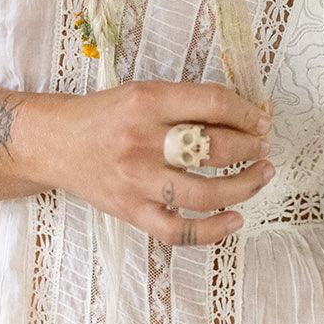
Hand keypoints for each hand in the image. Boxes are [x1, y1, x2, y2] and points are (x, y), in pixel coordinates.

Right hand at [46, 81, 274, 246]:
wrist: (59, 143)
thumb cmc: (109, 114)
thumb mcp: (146, 92)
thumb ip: (188, 102)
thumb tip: (243, 113)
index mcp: (148, 101)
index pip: (211, 103)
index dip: (246, 112)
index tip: (262, 119)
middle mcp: (143, 141)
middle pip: (212, 149)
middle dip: (250, 147)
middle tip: (264, 146)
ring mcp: (138, 182)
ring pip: (204, 194)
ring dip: (243, 186)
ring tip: (262, 174)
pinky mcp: (132, 213)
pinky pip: (178, 231)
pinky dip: (212, 230)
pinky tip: (235, 219)